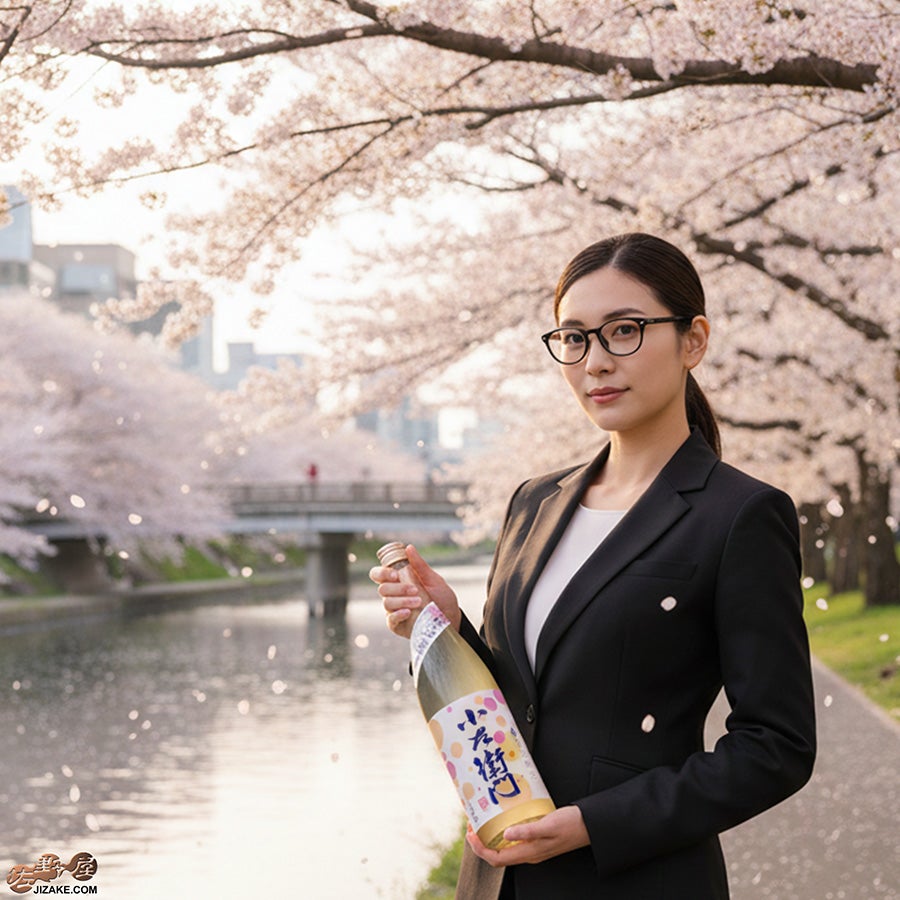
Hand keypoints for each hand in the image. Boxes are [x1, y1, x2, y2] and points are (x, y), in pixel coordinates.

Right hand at [369, 544, 461, 637]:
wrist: (451, 618)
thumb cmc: (442, 597)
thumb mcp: (433, 580)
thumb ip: (420, 566)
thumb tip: (409, 547)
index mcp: (398, 581)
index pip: (379, 575)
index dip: (382, 573)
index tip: (395, 575)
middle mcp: (393, 595)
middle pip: (382, 589)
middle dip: (398, 588)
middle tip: (415, 590)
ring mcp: (394, 610)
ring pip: (387, 603)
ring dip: (402, 601)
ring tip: (419, 601)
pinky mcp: (397, 625)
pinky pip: (391, 620)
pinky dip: (398, 615)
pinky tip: (408, 612)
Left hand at [466, 806, 589, 866]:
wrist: (589, 825)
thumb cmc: (571, 824)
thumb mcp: (549, 825)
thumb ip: (528, 831)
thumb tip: (505, 835)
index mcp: (530, 853)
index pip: (497, 858)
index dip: (480, 849)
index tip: (471, 834)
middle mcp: (530, 854)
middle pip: (498, 855)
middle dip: (481, 843)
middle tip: (472, 826)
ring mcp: (534, 848)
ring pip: (505, 849)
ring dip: (491, 838)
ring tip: (483, 821)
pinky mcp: (538, 841)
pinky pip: (515, 842)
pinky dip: (503, 833)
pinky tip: (502, 820)